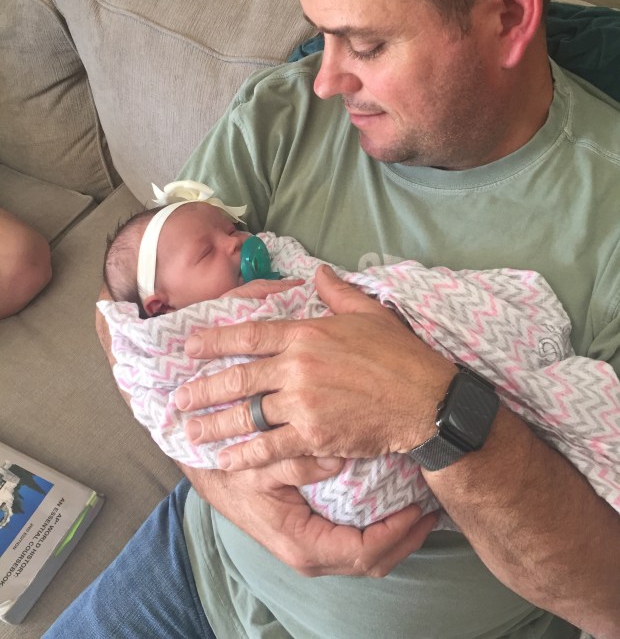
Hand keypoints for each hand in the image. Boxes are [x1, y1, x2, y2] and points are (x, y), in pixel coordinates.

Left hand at [176, 265, 456, 468]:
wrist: (426, 400)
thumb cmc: (399, 354)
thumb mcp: (369, 312)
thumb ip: (337, 292)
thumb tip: (318, 272)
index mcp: (307, 334)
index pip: (250, 335)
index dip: (215, 340)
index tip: (190, 347)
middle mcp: (297, 367)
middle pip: (239, 379)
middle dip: (203, 391)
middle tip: (178, 400)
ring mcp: (303, 404)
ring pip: (247, 415)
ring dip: (215, 426)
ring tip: (190, 433)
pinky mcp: (315, 436)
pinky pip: (271, 447)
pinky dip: (246, 455)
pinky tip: (228, 460)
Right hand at [183, 456, 438, 576]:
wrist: (212, 475)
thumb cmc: (233, 473)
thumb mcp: (261, 466)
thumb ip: (298, 463)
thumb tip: (339, 459)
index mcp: (303, 544)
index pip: (364, 553)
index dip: (396, 533)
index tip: (416, 507)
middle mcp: (312, 554)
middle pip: (374, 562)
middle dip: (406, 538)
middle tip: (430, 508)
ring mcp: (314, 548)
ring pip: (369, 557)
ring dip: (398, 536)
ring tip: (420, 506)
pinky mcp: (316, 535)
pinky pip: (357, 543)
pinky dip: (381, 528)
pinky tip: (393, 504)